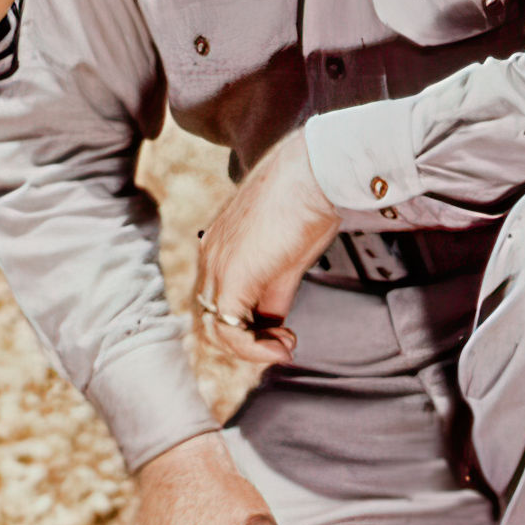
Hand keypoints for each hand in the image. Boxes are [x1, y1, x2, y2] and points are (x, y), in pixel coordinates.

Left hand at [190, 129, 342, 369]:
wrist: (315, 173)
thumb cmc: (308, 202)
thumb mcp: (288, 255)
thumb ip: (275, 289)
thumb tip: (276, 323)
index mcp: (219, 246)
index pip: (220, 300)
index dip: (250, 327)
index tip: (285, 333)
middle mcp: (210, 256)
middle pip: (213, 318)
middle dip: (248, 342)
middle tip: (285, 345)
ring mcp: (217, 265)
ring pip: (215, 329)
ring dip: (251, 350)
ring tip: (285, 347)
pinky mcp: (232, 274)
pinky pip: (229, 328)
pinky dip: (254, 349)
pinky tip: (283, 346)